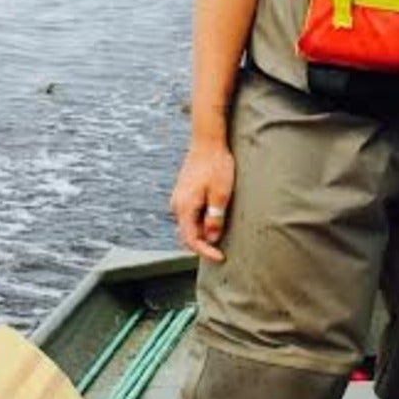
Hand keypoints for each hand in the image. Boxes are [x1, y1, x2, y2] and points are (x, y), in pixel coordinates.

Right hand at [170, 144, 235, 262]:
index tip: (220, 257)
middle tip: (221, 250)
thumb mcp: (221, 195)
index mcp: (184, 208)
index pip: (191, 240)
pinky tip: (214, 219)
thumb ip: (215, 219)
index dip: (205, 252)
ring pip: (189, 224)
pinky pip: (190, 214)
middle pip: (187, 234)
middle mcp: (177, 205)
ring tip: (220, 234)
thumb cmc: (216, 165)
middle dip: (203, 244)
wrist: (207, 141)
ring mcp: (179, 198)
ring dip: (202, 232)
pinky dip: (200, 221)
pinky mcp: (183, 192)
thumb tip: (211, 239)